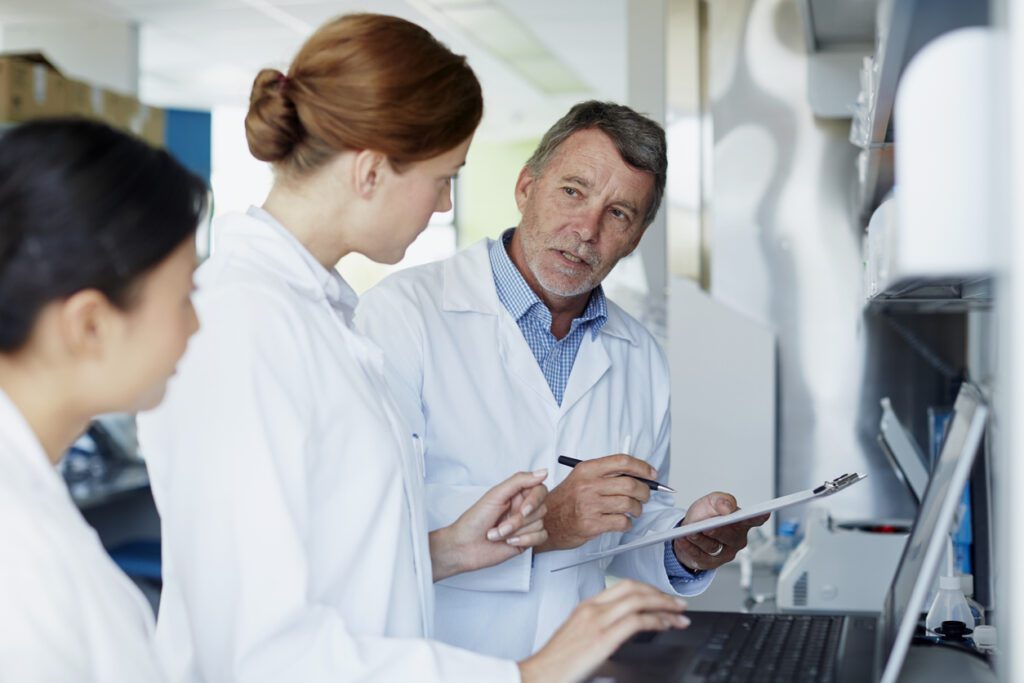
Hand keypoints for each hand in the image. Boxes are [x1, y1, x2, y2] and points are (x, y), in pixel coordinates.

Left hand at [429, 469, 548, 581]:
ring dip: (516, 532)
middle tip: (501, 524)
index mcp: (516, 494)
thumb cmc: (474, 520)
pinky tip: (510, 542)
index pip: (540, 490)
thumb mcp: (496, 495)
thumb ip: (520, 481)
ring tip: (498, 533)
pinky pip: (541, 537)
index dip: (535, 500)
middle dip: (518, 520)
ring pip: (540, 524)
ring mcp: (525, 525)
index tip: (524, 509)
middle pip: (541, 509)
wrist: (464, 547)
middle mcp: (522, 508)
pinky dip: (525, 540)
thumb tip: (542, 472)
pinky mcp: (527, 540)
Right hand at [518, 580, 689, 682]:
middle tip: (677, 603)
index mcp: (586, 607)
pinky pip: (636, 621)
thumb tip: (623, 631)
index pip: (623, 586)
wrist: (539, 675)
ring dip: (663, 605)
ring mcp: (597, 621)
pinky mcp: (602, 638)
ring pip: (638, 600)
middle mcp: (592, 609)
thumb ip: (601, 629)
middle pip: (633, 588)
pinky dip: (656, 620)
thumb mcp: (580, 638)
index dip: (647, 589)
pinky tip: (666, 625)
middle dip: (660, 593)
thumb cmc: (557, 663)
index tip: (662, 598)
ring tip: (679, 614)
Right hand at [537, 455, 655, 552]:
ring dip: (637, 509)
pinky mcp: (592, 524)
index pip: (622, 462)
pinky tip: (622, 521)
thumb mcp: (581, 478)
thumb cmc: (566, 500)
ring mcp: (589, 505)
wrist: (547, 521)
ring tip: (633, 510)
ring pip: (628, 504)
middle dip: (644, 491)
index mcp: (587, 469)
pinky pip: (622, 522)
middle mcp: (588, 485)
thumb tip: (638, 475)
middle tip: (645, 495)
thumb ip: (606, 474)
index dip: (642, 467)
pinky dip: (627, 523)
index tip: (651, 474)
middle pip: (630, 484)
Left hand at [671, 492, 769, 571]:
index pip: (755, 520)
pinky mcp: (712, 563)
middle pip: (730, 536)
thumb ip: (720, 500)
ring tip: (689, 533)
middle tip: (706, 527)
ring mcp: (726, 553)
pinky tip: (683, 541)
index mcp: (741, 522)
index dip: (760, 517)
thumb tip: (727, 507)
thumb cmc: (705, 515)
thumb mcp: (710, 501)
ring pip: (713, 547)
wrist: (688, 530)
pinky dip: (690, 548)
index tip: (764, 512)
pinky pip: (701, 557)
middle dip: (717, 531)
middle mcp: (737, 539)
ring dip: (700, 540)